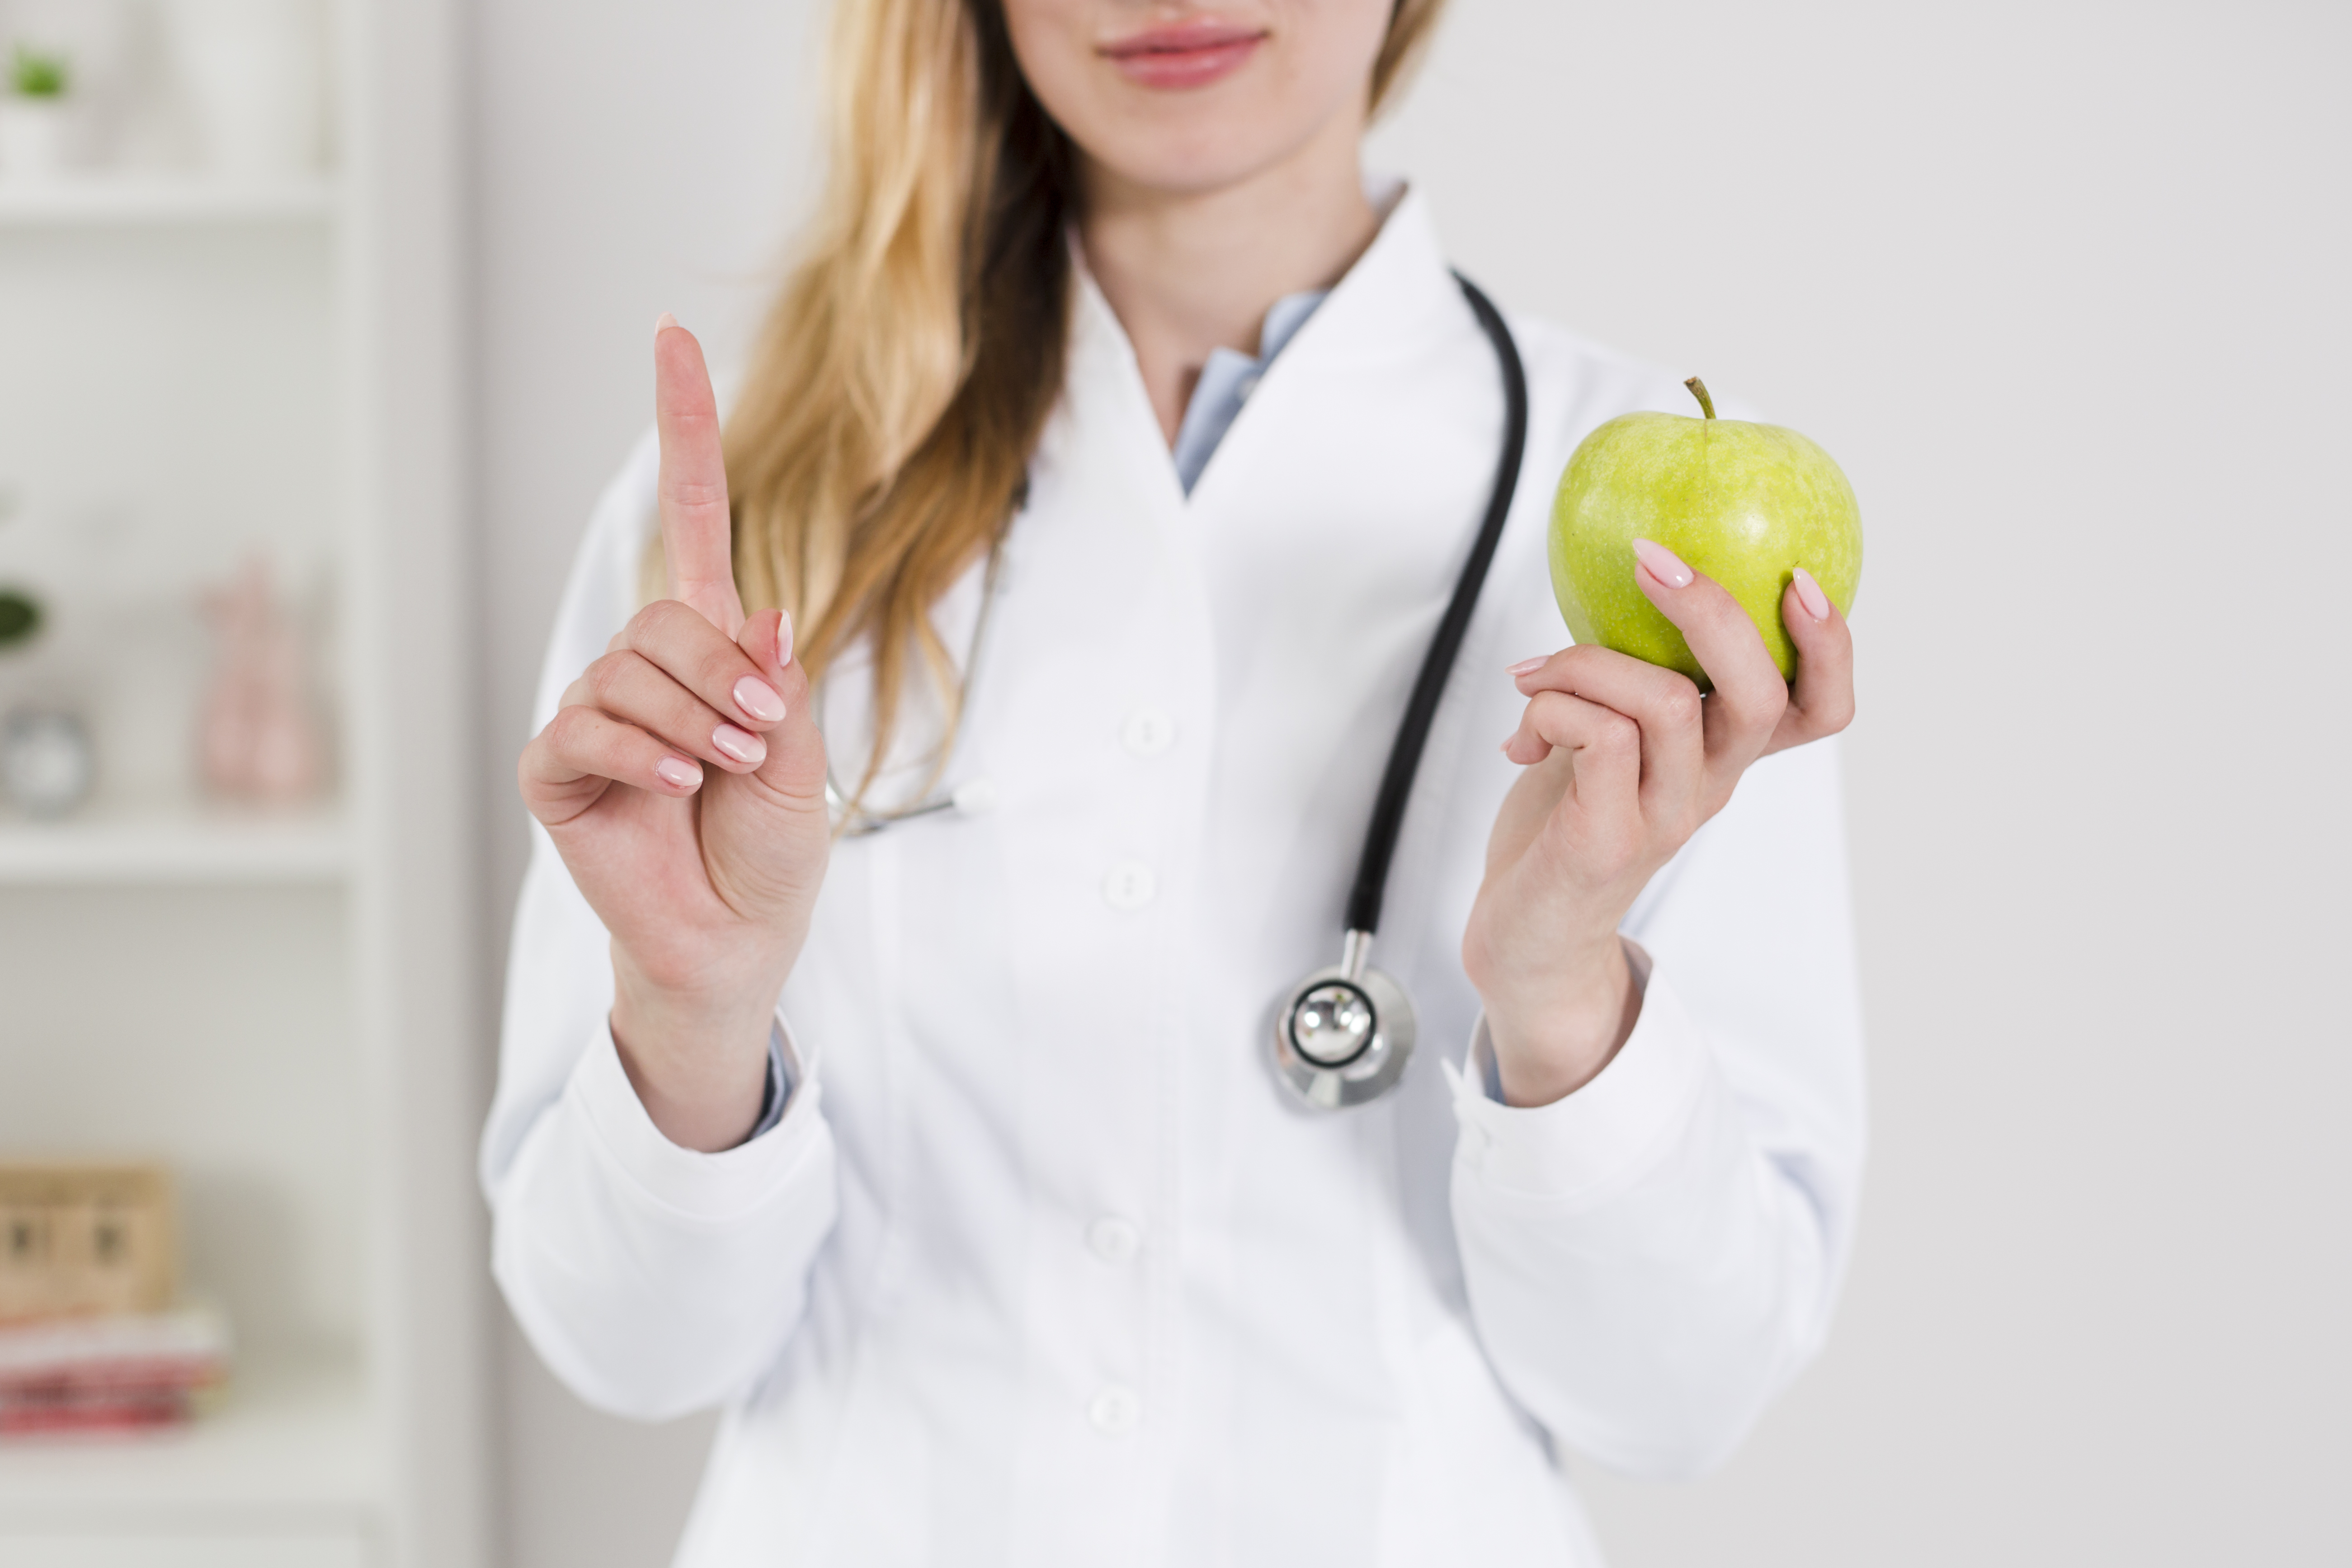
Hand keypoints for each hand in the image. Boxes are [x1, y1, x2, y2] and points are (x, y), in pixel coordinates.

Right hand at [518, 316, 832, 1150]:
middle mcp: (645, 668)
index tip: (676, 339)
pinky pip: (585, 728)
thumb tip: (757, 610)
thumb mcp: (798, 760)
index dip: (683, 431)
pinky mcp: (557, 768)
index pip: (690, 517)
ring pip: (629, 669)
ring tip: (718, 776)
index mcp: (709, 648)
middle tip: (755, 739)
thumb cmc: (767, 852)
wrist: (737, 938)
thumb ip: (775, 682)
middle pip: (668, 616)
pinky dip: (636, 753)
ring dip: (689, 723)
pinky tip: (670, 789)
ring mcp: (595, 714)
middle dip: (721, 676)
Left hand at [1461, 541, 1853, 1105]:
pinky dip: (1551, 708)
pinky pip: (1599, 736)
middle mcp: (1710, 786)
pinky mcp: (1612, 840)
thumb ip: (1626, 674)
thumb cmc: (1563, 824)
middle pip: (1762, 693)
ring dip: (1587, 662)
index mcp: (1723, 756)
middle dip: (1712, 611)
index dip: (1830, 643)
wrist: (1526, 937)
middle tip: (1651, 560)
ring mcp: (1666, 816)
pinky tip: (1522, 734)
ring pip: (1666, 701)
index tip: (1798, 577)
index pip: (1820, 707)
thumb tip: (1618, 580)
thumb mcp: (1607, 734)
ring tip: (1533, 675)